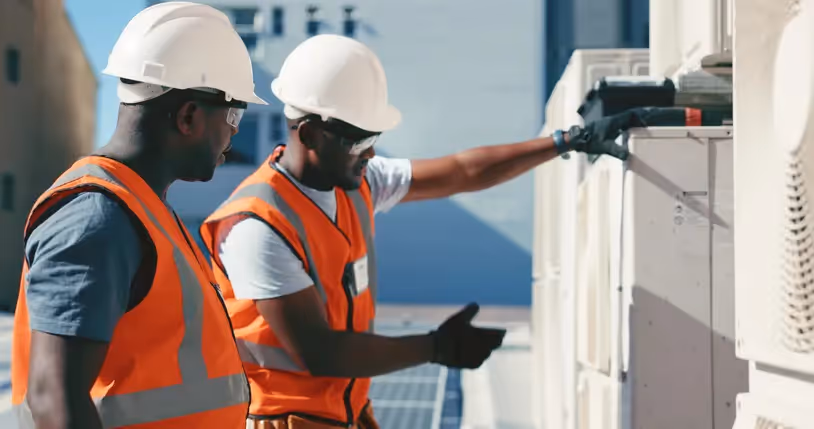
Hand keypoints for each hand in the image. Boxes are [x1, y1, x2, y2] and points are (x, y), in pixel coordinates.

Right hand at [429, 303, 505, 368]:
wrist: (437, 349)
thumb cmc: (449, 331)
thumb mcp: (460, 318)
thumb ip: (470, 311)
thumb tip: (476, 304)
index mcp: (485, 338)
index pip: (499, 336)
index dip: (500, 333)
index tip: (501, 330)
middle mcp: (484, 351)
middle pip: (494, 345)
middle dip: (493, 340)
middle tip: (493, 336)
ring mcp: (478, 360)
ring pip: (486, 353)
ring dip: (485, 348)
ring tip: (481, 343)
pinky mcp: (472, 366)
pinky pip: (479, 360)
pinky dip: (478, 355)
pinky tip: (473, 351)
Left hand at [568, 107, 686, 159]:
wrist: (576, 139)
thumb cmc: (589, 141)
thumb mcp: (605, 147)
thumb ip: (617, 151)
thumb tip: (629, 157)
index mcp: (615, 122)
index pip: (631, 114)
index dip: (642, 115)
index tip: (652, 117)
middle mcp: (613, 120)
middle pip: (630, 116)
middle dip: (641, 117)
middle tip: (652, 119)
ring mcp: (609, 124)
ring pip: (625, 120)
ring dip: (634, 121)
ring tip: (644, 126)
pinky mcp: (606, 128)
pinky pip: (620, 124)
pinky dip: (628, 126)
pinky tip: (630, 133)